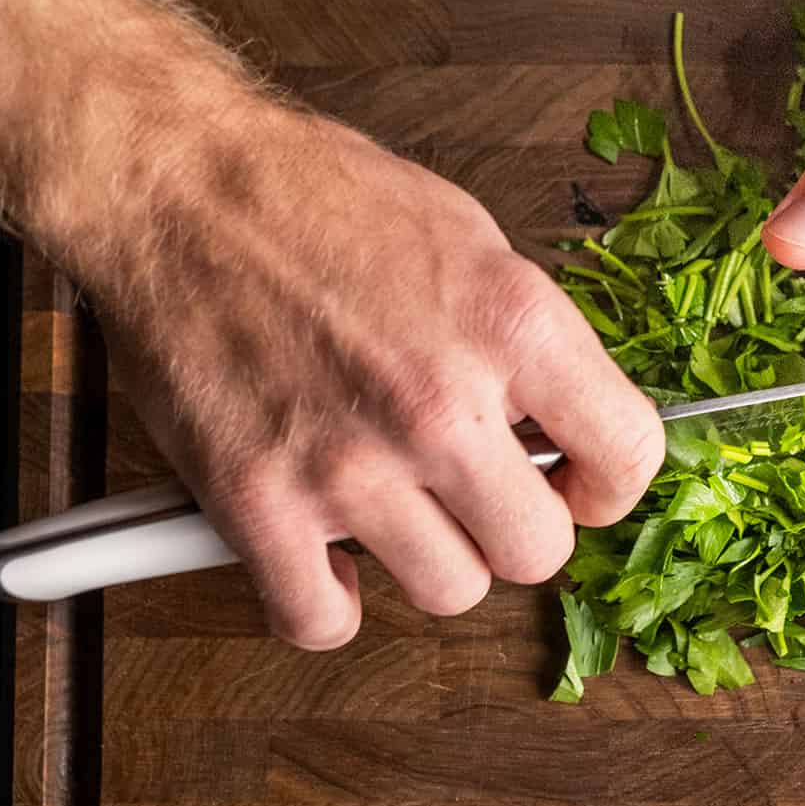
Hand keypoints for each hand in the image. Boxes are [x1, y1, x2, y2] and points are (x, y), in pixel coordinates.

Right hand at [92, 103, 664, 649]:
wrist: (176, 185)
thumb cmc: (319, 199)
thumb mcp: (470, 242)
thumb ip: (526, 344)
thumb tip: (560, 425)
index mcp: (512, 326)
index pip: (628, 455)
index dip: (608, 485)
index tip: (576, 486)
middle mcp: (441, 405)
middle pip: (538, 551)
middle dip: (514, 527)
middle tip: (475, 491)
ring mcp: (349, 463)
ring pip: (448, 592)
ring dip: (426, 559)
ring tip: (390, 501)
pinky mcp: (258, 503)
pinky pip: (322, 620)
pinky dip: (322, 599)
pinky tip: (318, 548)